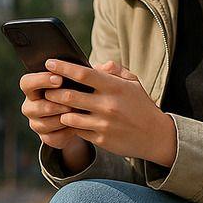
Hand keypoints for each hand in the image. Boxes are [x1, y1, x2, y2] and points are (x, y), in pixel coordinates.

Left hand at [42, 58, 175, 164]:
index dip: (63, 67)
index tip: (49, 62)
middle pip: (69, 96)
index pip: (83, 74)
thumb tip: (95, 65)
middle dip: (53, 91)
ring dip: (59, 110)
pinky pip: (78, 131)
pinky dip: (70, 125)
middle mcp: (108, 105)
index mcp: (114, 87)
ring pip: (69, 116)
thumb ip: (114, 70)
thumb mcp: (133, 83)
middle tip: (46, 88)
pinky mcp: (101, 140)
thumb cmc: (141, 106)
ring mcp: (104, 124)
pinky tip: (68, 120)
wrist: (156, 136)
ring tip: (55, 105)